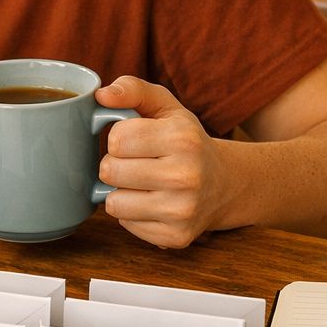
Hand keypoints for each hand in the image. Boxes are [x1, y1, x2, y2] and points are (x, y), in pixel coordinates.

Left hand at [95, 76, 228, 248]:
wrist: (225, 184)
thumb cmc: (186, 142)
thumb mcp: (166, 107)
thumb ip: (133, 90)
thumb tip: (101, 95)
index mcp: (182, 138)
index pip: (116, 139)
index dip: (119, 139)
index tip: (135, 141)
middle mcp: (185, 176)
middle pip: (110, 171)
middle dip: (115, 165)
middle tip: (136, 164)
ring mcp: (182, 210)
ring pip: (113, 203)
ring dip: (121, 192)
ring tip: (142, 184)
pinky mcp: (176, 236)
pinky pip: (126, 224)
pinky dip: (133, 214)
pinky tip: (153, 203)